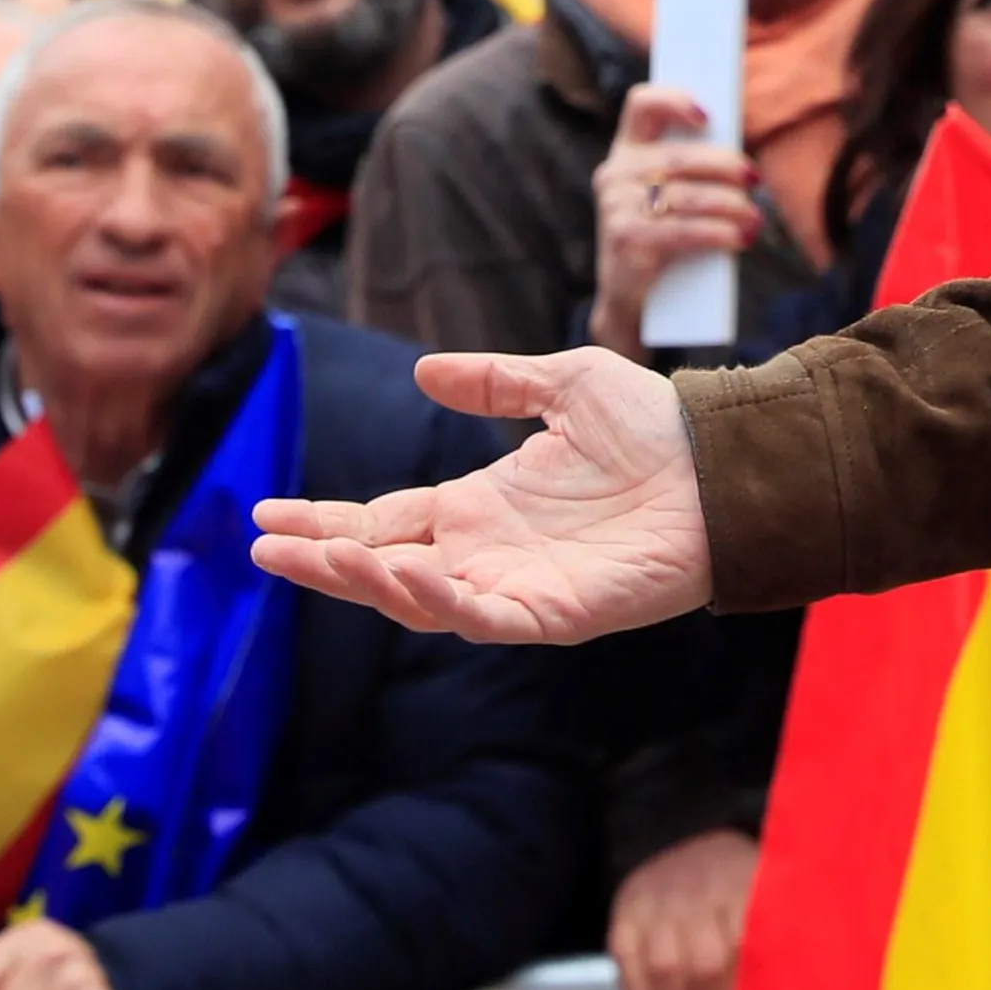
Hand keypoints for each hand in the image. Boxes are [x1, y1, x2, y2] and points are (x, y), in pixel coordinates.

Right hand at [251, 347, 713, 643]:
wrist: (726, 461)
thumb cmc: (657, 425)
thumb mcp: (564, 385)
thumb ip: (495, 382)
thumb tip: (424, 370)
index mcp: (482, 506)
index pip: (384, 521)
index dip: (326, 522)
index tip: (264, 515)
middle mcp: (489, 553)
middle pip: (385, 566)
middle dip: (323, 560)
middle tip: (264, 546)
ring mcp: (518, 588)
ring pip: (421, 601)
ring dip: (365, 582)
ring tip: (316, 557)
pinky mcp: (555, 614)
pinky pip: (484, 618)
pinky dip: (440, 602)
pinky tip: (403, 577)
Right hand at [590, 89, 768, 361]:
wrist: (632, 305)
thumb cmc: (664, 241)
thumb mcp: (671, 199)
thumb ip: (694, 173)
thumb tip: (746, 163)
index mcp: (626, 153)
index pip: (641, 105)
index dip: (674, 100)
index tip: (709, 116)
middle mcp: (615, 174)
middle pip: (679, 156)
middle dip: (725, 165)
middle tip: (756, 179)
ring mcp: (616, 208)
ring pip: (687, 196)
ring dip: (731, 205)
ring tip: (755, 219)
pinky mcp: (627, 241)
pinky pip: (682, 231)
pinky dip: (718, 233)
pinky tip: (740, 238)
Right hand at [610, 826, 758, 989]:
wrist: (694, 839)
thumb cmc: (737, 882)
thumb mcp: (767, 893)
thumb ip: (772, 935)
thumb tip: (777, 989)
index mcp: (741, 886)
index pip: (743, 949)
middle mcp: (698, 890)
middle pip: (704, 966)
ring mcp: (659, 899)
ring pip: (664, 968)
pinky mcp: (627, 908)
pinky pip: (626, 960)